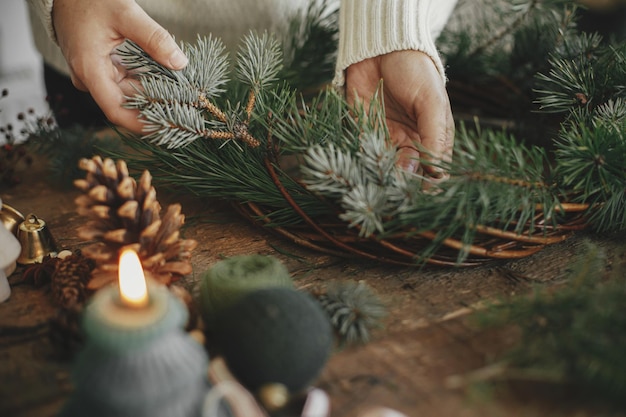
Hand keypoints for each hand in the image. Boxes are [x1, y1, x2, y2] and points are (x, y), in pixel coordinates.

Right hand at [52, 0, 187, 131]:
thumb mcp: (125, 14)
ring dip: (152, 96)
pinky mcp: (101, 68)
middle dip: (154, 108)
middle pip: (126, 104)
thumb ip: (154, 39)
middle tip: (185, 110)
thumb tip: (180, 63)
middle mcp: (90, 78)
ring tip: (181, 98)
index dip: (143, 124)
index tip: (168, 127)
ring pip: (128, 93)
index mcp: (90, 71)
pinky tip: (167, 83)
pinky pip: (125, 82)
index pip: (117, 111)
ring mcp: (95, 75)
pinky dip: (145, 83)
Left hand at [345, 50, 453, 175]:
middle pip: (410, 174)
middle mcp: (411, 143)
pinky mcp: (365, 134)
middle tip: (399, 181)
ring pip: (388, 169)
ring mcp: (388, 140)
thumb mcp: (431, 102)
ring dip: (386, 176)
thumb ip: (435, 136)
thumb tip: (438, 173)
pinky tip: (369, 165)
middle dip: (405, 181)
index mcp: (433, 137)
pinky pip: (367, 156)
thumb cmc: (414, 72)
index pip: (435, 170)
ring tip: (384, 176)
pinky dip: (367, 163)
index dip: (430, 183)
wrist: (380, 50)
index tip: (422, 188)